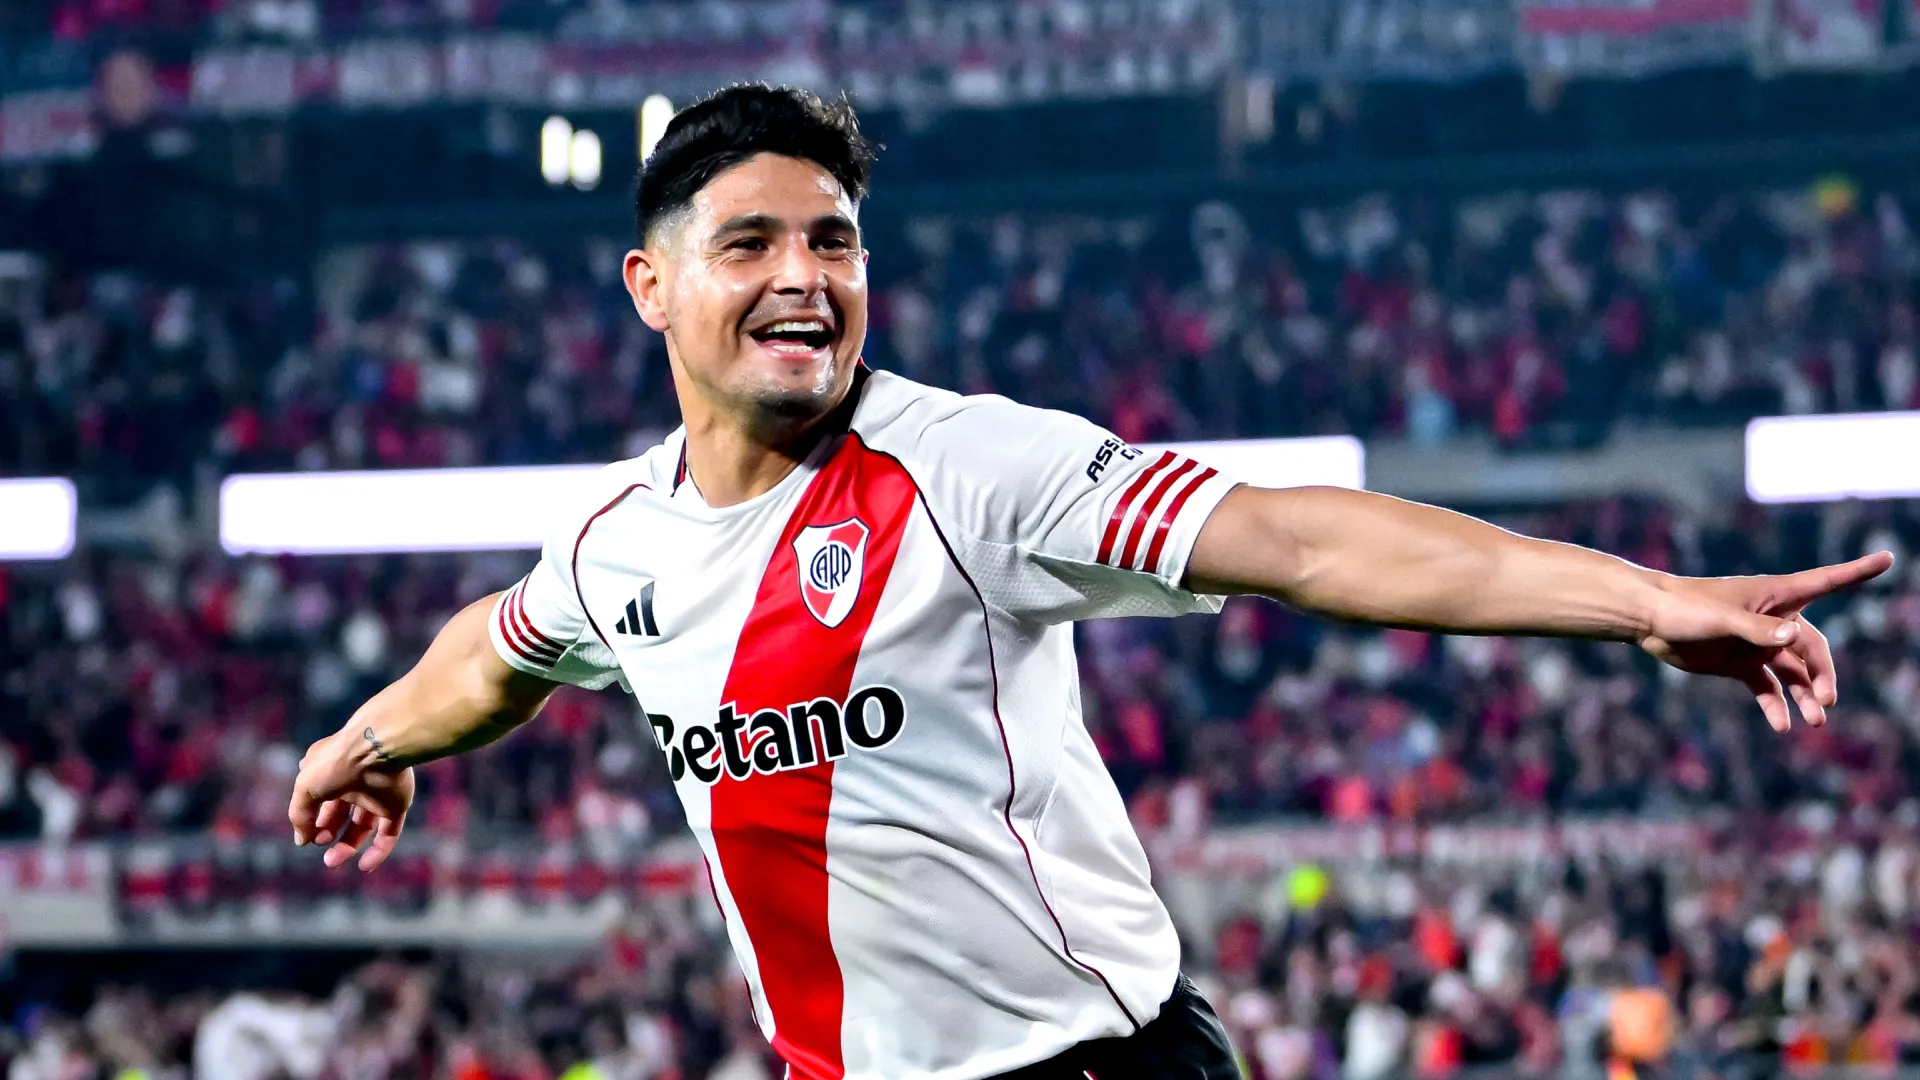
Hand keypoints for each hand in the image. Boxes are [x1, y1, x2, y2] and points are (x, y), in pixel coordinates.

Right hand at [289, 726, 415, 871]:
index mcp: (330, 772)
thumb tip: (302, 840)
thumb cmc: (337, 762)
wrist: (378, 749)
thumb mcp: (305, 787)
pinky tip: (365, 866)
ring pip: (363, 826)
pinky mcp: (396, 805)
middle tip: (322, 846)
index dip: (313, 820)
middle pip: (341, 815)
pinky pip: (389, 833)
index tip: (308, 835)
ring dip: (348, 846)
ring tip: (332, 860)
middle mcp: (354, 783)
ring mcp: (376, 794)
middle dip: (328, 834)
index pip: (320, 799)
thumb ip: (300, 814)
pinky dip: (378, 851)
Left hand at [1638, 551, 1893, 730]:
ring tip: (1815, 722)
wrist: (1649, 621)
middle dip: (1822, 674)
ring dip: (1805, 695)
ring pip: (1793, 672)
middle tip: (1825, 702)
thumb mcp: (1723, 618)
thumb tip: (1795, 638)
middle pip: (1812, 648)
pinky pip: (1766, 687)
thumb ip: (1757, 629)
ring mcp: (1757, 643)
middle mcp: (1773, 619)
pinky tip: (1782, 725)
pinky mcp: (1739, 663)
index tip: (1887, 559)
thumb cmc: (1685, 607)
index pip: (1826, 581)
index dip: (1857, 572)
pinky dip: (1775, 705)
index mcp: (1776, 596)